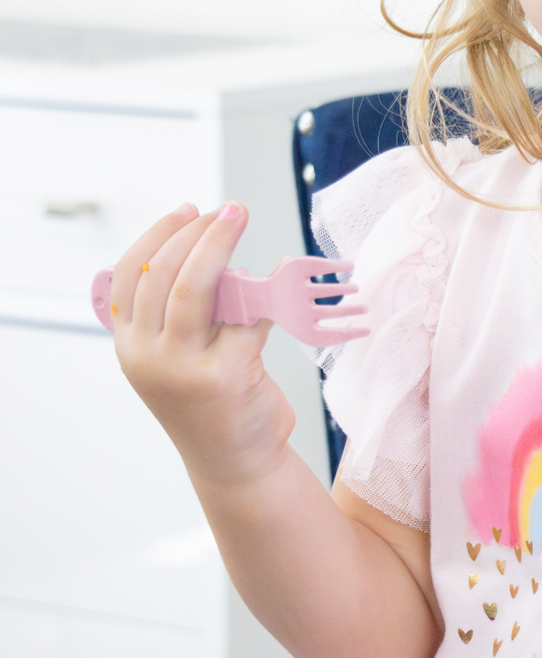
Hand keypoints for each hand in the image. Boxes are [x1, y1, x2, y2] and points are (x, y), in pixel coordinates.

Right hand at [110, 202, 295, 487]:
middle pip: (162, 275)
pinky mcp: (224, 376)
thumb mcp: (178, 354)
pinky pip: (247, 316)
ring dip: (218, 246)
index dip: (157, 236)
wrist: (236, 462)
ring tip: (238, 218)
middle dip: (195, 233)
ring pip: (194, 289)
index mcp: (131, 345)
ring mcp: (183, 368)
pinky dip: (265, 292)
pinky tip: (281, 277)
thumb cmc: (211, 400)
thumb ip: (185, 310)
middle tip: (226, 210)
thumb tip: (213, 252)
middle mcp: (147, 356)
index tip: (187, 211)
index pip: (128, 275)